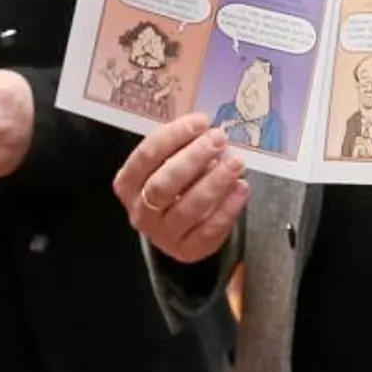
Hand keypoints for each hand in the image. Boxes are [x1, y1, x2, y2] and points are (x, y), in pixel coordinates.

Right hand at [114, 113, 248, 264]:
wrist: (180, 229)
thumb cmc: (176, 185)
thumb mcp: (171, 162)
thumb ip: (183, 146)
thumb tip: (208, 130)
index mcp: (129, 183)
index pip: (147, 156)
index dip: (174, 136)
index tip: (201, 121)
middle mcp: (140, 210)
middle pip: (164, 184)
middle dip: (193, 158)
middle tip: (219, 139)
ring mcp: (162, 235)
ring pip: (188, 208)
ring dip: (215, 182)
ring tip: (236, 162)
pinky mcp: (186, 250)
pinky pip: (208, 229)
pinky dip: (227, 208)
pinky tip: (242, 188)